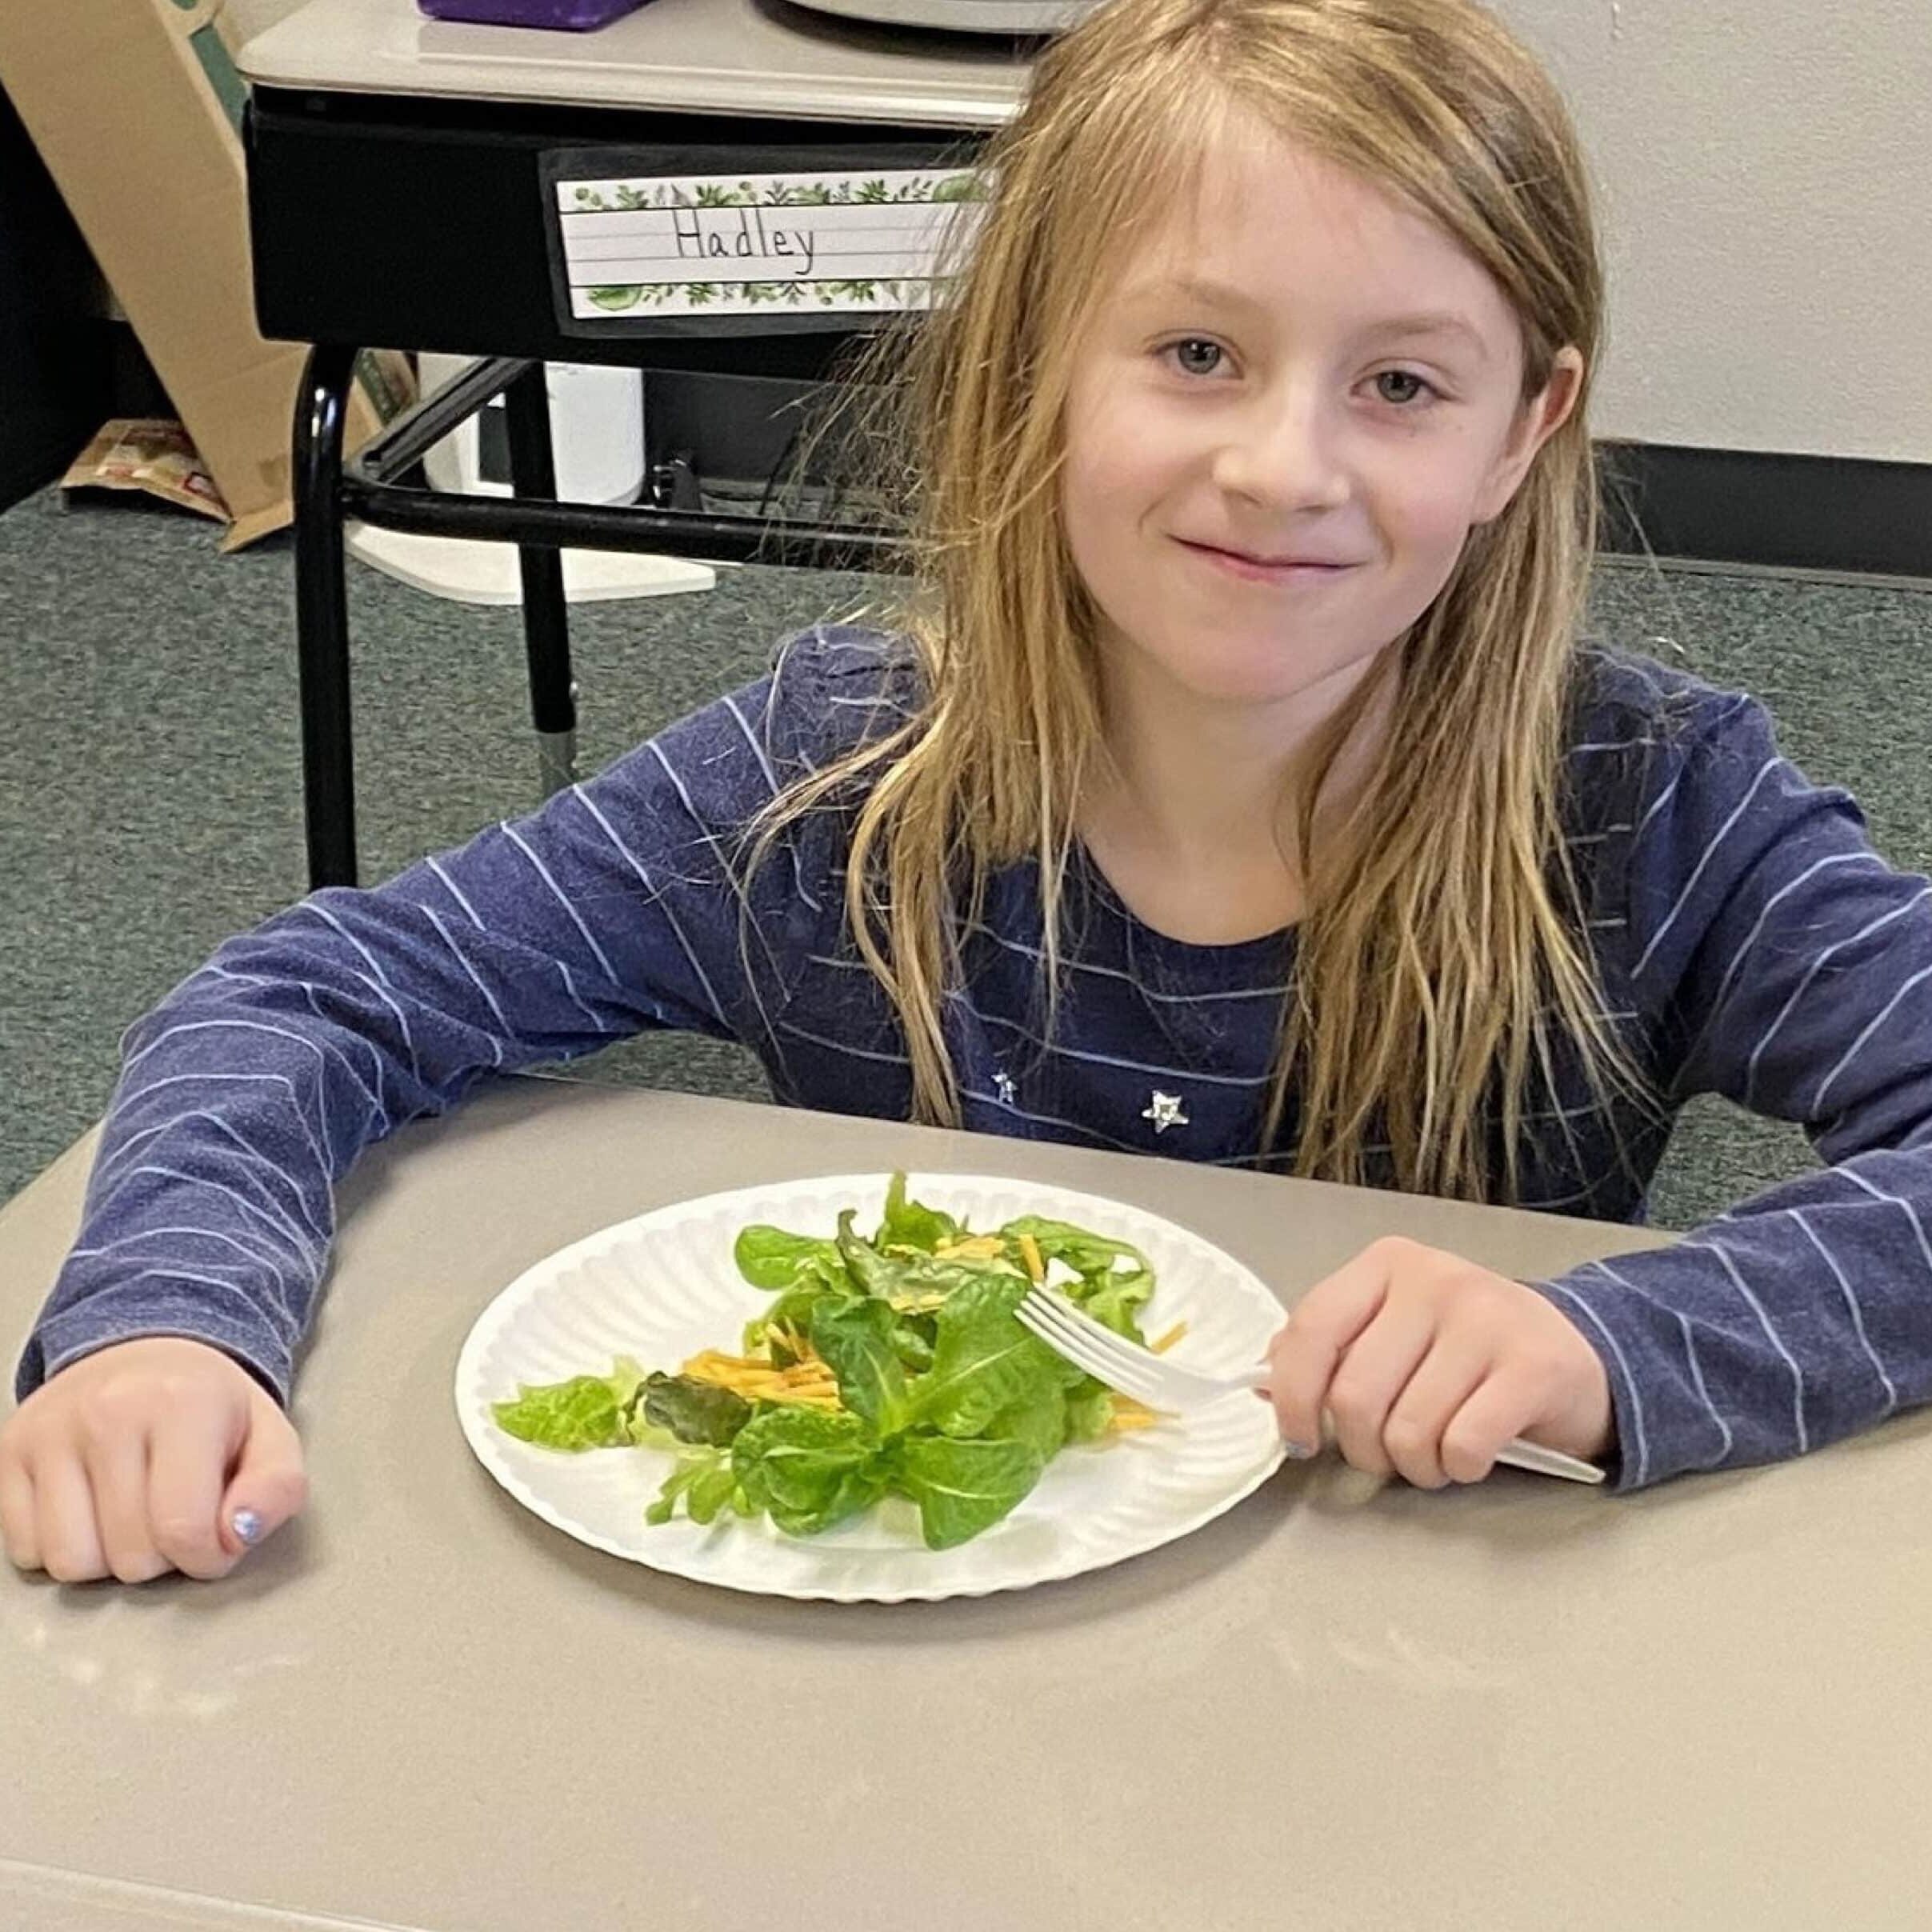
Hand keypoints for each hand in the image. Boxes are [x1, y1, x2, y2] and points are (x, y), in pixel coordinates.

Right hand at [0, 1337, 307, 1583]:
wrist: (146, 1351)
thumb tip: (236, 1536)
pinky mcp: (9, 1451)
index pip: (184, 1529)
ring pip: (71, 1562)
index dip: (207, 1557)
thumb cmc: (211, 1409)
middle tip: (174, 1512)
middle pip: (129, 1556)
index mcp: (184, 1402)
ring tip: (133, 1512)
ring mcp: (50, 1431)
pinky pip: (27, 1552)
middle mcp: (108, 1410)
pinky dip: (64, 1546)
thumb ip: (276, 1491)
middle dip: (162, 1555)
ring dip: (109, 1558)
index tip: (216, 1538)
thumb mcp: (270, 1440)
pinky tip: (92, 1507)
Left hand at [1265, 1236, 1612, 1486]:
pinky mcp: (1532, 1366)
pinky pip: (1462, 1445)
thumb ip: (1330, 1349)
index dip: (1293, 1396)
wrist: (1574, 1355)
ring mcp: (1485, 1319)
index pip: (1311, 1329)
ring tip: (1433, 1456)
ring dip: (1414, 1466)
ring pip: (1407, 1429)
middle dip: (1363, 1449)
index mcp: (1386, 1265)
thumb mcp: (1392, 1330)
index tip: (1300, 1439)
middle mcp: (1433, 1280)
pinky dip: (1457, 1468)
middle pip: (1355, 1394)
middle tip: (1386, 1456)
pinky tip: (1470, 1456)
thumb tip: (1262, 1383)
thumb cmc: (1466, 1350)